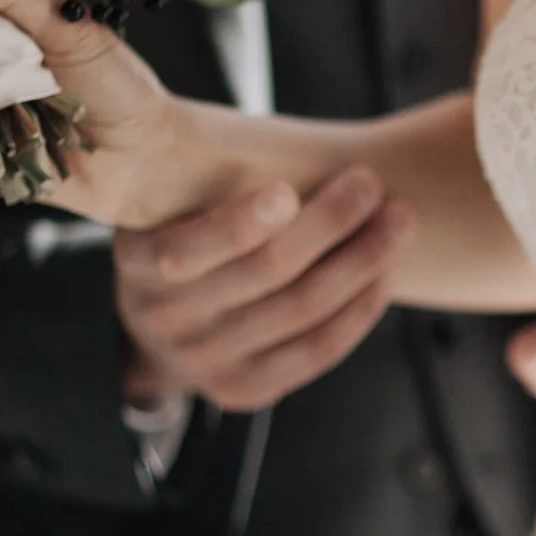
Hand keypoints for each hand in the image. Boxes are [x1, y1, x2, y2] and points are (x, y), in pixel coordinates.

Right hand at [115, 168, 413, 412]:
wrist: (162, 325)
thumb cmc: (186, 232)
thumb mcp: (172, 203)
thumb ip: (209, 178)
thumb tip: (295, 144)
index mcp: (137, 262)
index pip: (187, 251)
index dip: (242, 223)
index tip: (289, 189)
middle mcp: (163, 320)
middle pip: (265, 273)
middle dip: (328, 223)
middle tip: (370, 184)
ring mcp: (202, 364)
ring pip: (301, 310)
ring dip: (361, 261)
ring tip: (398, 220)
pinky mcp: (243, 391)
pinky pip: (316, 351)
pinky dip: (359, 309)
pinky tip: (385, 272)